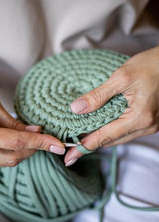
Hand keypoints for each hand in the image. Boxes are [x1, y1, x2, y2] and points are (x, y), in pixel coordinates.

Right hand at [0, 81, 64, 166]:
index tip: (59, 145)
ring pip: (2, 162)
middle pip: (12, 159)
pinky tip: (6, 141)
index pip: (17, 142)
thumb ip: (9, 120)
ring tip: (27, 137)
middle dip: (33, 150)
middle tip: (45, 139)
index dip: (41, 143)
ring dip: (19, 152)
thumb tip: (32, 131)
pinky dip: (3, 153)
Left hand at [65, 46, 158, 165]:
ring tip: (82, 138)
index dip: (85, 147)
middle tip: (71, 148)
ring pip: (119, 138)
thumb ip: (98, 95)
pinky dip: (112, 131)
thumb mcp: (122, 77)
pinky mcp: (150, 121)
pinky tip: (100, 127)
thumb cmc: (151, 65)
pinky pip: (127, 131)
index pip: (106, 137)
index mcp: (140, 117)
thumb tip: (77, 109)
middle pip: (112, 141)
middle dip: (91, 144)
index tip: (71, 157)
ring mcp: (151, 126)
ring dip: (101, 138)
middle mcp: (147, 126)